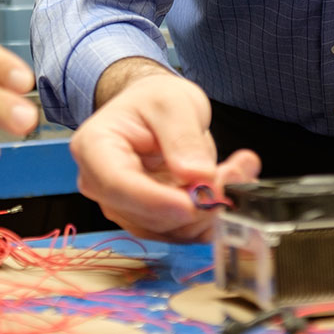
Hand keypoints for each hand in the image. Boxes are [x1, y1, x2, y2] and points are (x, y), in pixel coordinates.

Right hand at [72, 70, 259, 241]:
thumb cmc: (154, 100)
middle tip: (236, 169)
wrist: (153, 111)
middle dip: (196, 201)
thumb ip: (183, 137)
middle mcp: (101, 185)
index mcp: (95, 148)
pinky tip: (229, 183)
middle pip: (146, 214)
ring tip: (238, 168)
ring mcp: (124, 207)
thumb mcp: (173, 103)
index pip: (117, 184)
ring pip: (169, 229)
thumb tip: (198, 177)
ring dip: (210, 207)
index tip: (195, 203)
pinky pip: (183, 232)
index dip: (157, 200)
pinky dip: (212, 215)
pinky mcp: (149, 221)